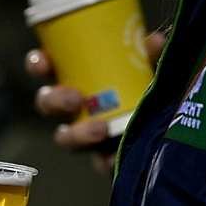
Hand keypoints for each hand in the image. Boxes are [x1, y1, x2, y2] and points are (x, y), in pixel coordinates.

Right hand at [25, 31, 165, 173]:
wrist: (169, 117)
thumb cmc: (146, 81)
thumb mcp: (147, 62)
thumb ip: (148, 54)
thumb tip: (154, 42)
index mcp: (72, 74)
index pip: (43, 67)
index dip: (37, 64)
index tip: (44, 63)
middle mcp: (72, 105)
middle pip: (47, 104)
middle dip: (55, 101)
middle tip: (75, 98)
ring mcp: (85, 132)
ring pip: (65, 138)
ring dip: (77, 134)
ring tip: (100, 129)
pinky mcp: (103, 157)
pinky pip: (99, 163)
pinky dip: (106, 161)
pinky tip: (114, 158)